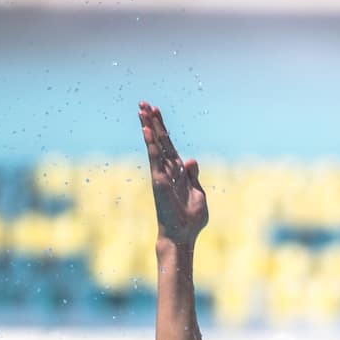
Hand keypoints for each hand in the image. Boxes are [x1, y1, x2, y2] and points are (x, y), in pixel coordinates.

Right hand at [139, 102, 207, 247]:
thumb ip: (193, 176)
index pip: (169, 145)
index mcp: (178, 172)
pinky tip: (147, 130)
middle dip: (153, 121)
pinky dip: (151, 144)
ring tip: (142, 109)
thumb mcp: (198, 194)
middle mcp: (167, 170)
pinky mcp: (159, 181)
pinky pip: (155, 159)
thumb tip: (190, 159)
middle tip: (144, 103)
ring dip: (149, 127)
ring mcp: (162, 174)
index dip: (163, 128)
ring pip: (155, 146)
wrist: (183, 236)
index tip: (156, 111)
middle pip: (160, 141)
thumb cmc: (190, 220)